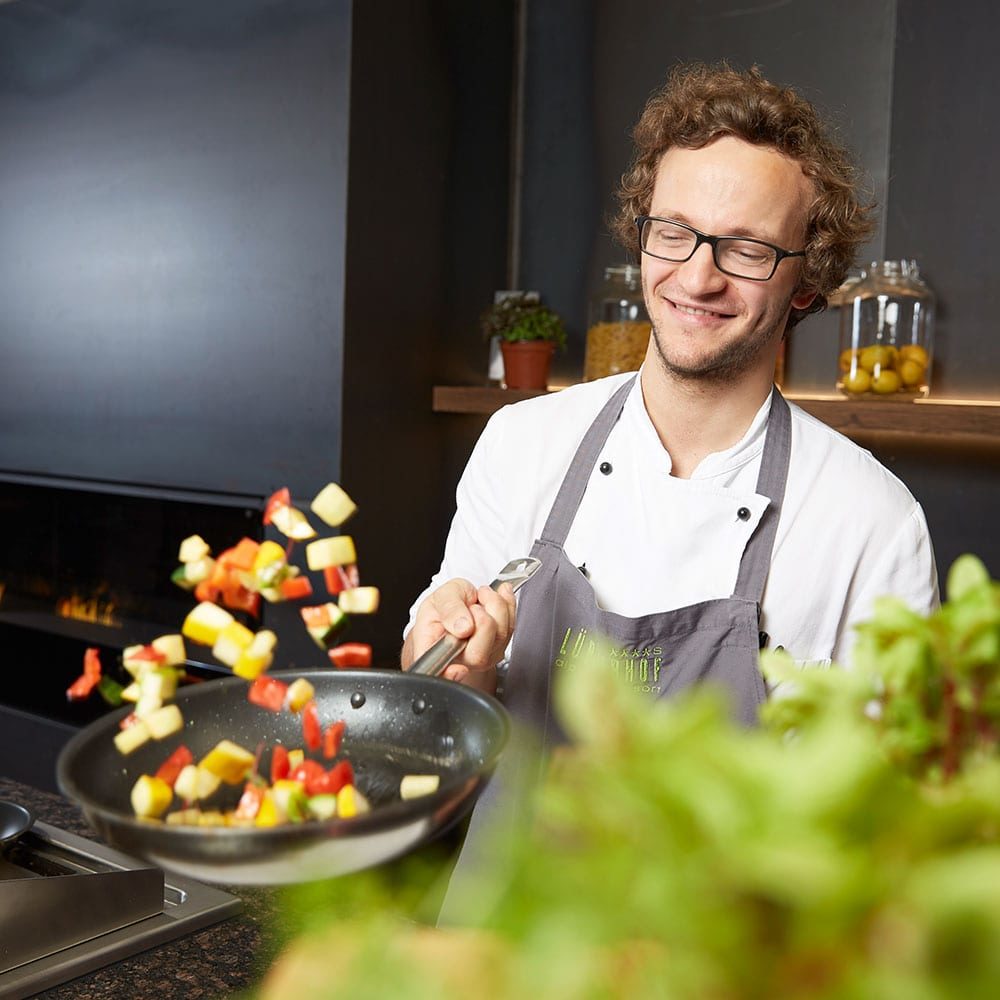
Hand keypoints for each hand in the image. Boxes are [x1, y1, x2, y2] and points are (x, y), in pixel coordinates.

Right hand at [401, 577, 516, 685]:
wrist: (460, 602)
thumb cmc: (446, 603)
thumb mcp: (442, 595)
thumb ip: (449, 609)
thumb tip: (462, 627)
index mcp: (433, 649)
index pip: (438, 674)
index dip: (449, 675)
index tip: (458, 669)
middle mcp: (456, 661)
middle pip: (478, 656)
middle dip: (482, 619)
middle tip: (472, 606)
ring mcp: (480, 660)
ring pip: (500, 636)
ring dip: (495, 606)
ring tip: (480, 598)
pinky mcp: (498, 651)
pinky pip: (511, 628)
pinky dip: (506, 606)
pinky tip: (491, 600)